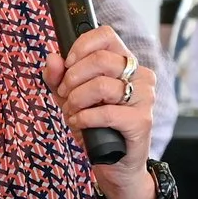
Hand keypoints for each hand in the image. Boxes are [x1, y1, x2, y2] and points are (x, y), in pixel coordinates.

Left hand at [41, 25, 156, 198]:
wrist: (114, 163)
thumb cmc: (94, 125)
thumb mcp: (68, 97)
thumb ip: (57, 77)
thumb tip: (53, 58)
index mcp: (125, 63)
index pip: (106, 35)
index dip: (81, 47)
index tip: (67, 65)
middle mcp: (140, 75)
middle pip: (100, 60)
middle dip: (72, 79)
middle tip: (65, 96)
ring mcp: (144, 97)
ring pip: (102, 86)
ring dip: (77, 101)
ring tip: (73, 112)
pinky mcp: (142, 121)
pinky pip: (106, 112)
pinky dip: (85, 118)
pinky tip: (80, 124)